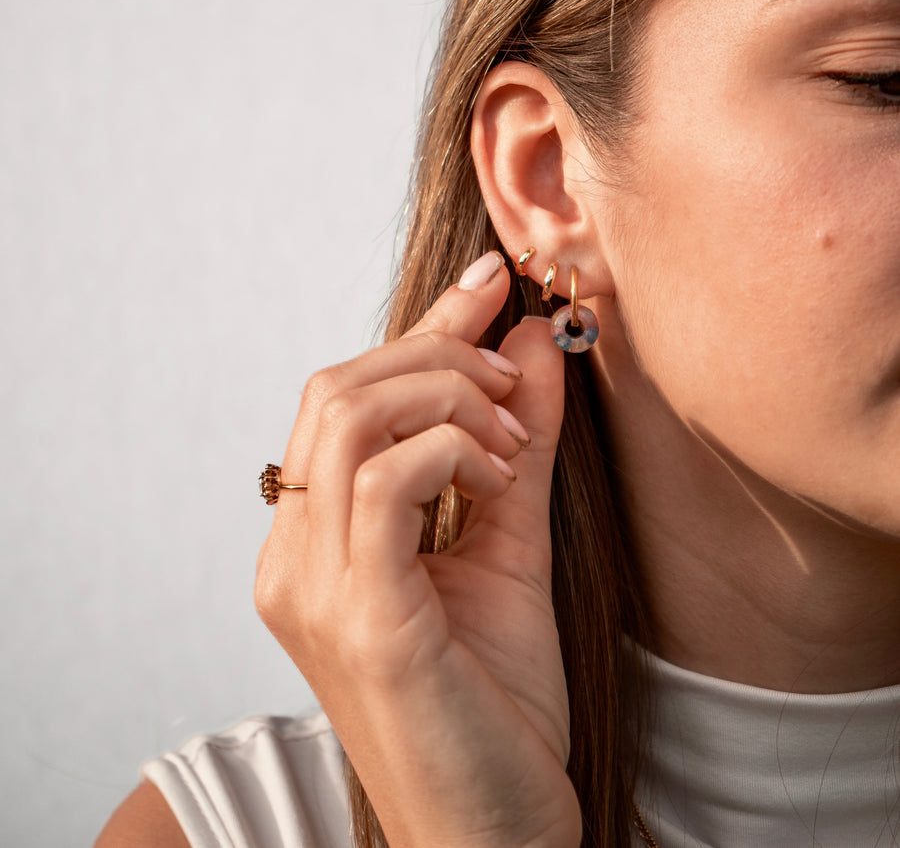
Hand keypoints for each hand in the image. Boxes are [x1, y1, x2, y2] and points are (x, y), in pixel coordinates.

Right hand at [255, 252, 580, 847]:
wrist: (500, 833)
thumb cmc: (495, 701)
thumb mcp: (509, 544)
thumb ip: (515, 444)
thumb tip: (531, 338)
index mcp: (313, 540)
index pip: (347, 397)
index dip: (422, 328)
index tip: (490, 279)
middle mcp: (292, 556)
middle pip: (336, 387)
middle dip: (438, 354)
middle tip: (516, 379)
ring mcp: (314, 586)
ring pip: (350, 414)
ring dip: (447, 395)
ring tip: (512, 439)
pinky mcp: (359, 615)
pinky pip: (386, 478)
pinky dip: (451, 446)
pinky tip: (499, 476)